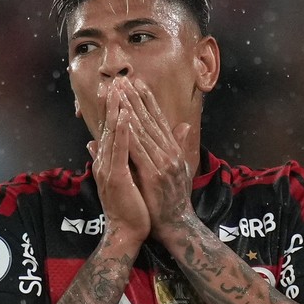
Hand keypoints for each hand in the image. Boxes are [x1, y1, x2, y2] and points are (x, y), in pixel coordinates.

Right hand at [87, 81, 150, 246]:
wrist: (126, 233)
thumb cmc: (128, 207)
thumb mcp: (120, 177)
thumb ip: (109, 159)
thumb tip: (92, 144)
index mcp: (108, 160)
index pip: (110, 130)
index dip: (113, 109)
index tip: (116, 88)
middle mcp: (105, 161)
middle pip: (108, 126)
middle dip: (111, 103)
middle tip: (113, 80)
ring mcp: (108, 167)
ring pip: (112, 133)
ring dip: (115, 109)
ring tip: (118, 89)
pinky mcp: (116, 176)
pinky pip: (119, 149)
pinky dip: (122, 131)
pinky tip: (125, 115)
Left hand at [117, 78, 193, 242]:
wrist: (176, 224)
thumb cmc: (173, 199)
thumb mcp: (178, 168)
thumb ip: (178, 145)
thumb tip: (183, 125)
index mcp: (172, 149)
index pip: (158, 119)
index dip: (147, 99)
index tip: (136, 82)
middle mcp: (169, 152)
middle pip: (149, 120)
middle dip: (135, 98)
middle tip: (123, 79)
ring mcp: (163, 162)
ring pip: (143, 130)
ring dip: (129, 109)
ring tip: (119, 92)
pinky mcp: (154, 174)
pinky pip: (138, 150)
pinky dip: (129, 133)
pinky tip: (121, 119)